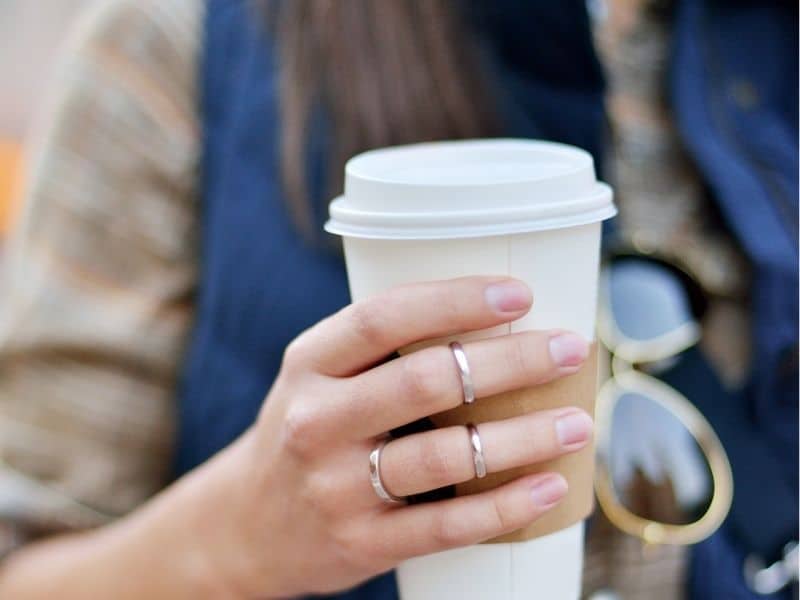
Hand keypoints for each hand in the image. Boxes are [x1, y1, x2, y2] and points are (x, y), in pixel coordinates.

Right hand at [192, 277, 592, 597]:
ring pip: (447, 455)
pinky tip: (550, 486)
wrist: (246, 526)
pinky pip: (447, 524)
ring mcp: (337, 486)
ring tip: (579, 421)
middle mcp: (317, 420)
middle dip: (512, 362)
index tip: (519, 295)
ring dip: (524, 435)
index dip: (455, 300)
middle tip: (572, 350)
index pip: (383, 318)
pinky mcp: (362, 542)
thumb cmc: (307, 432)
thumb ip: (380, 351)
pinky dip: (507, 506)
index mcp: (310, 363)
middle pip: (427, 381)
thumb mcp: (318, 378)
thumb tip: (493, 323)